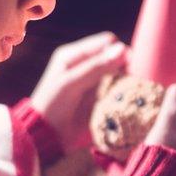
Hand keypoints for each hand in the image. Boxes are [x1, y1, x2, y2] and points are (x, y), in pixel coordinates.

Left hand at [32, 32, 126, 151]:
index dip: (118, 50)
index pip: (106, 42)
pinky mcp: (98, 95)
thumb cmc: (53, 104)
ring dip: (125, 78)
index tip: (128, 65)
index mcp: (74, 54)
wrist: (45, 133)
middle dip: (124, 65)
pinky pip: (116, 87)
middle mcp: (84, 64)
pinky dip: (121, 90)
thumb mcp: (72, 83)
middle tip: (130, 77)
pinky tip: (124, 97)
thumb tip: (122, 49)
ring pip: (118, 72)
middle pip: (114, 56)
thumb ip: (96, 67)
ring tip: (129, 88)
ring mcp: (92, 80)